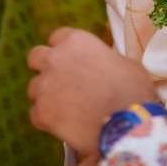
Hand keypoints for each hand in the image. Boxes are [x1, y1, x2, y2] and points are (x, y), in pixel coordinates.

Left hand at [27, 28, 158, 155]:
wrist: (128, 124)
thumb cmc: (132, 90)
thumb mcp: (123, 62)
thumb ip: (104, 59)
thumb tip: (102, 67)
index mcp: (75, 40)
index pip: (56, 37)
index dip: (63, 51)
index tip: (71, 63)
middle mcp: (55, 58)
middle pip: (35, 57)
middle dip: (44, 69)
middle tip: (59, 84)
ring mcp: (46, 85)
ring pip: (33, 88)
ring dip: (46, 97)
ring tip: (64, 111)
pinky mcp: (42, 112)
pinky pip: (36, 115)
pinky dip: (47, 121)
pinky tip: (64, 127)